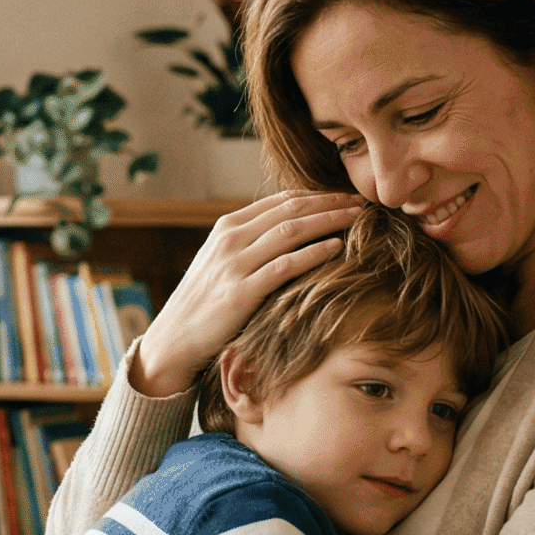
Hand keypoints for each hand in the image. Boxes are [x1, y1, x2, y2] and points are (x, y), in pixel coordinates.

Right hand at [130, 191, 364, 396]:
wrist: (174, 338)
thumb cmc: (204, 303)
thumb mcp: (220, 262)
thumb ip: (250, 244)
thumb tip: (290, 233)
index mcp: (227, 227)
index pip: (281, 201)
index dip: (317, 196)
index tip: (343, 197)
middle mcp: (230, 239)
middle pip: (291, 210)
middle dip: (329, 204)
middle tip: (360, 202)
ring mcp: (235, 264)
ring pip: (291, 232)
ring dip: (329, 221)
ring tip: (357, 219)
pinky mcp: (241, 292)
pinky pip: (285, 266)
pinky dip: (314, 253)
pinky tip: (336, 247)